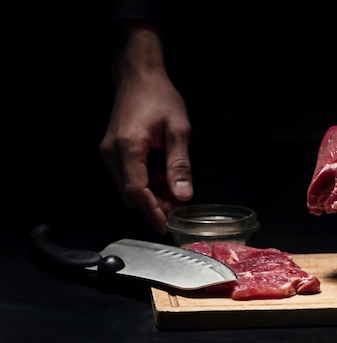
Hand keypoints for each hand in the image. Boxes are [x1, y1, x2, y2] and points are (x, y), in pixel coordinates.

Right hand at [100, 25, 192, 233]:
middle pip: (129, 195)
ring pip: (127, 188)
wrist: (138, 76)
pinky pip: (127, 177)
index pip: (136, 192)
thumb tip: (183, 196)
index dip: (151, 212)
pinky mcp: (112, 151)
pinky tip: (163, 177)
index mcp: (127, 148)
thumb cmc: (160, 97)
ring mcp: (109, 153)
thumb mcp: (178, 130)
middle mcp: (112, 154)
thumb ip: (179, 165)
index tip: (166, 227)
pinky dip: (145, 184)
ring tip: (174, 191)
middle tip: (179, 208)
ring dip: (150, 196)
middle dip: (153, 206)